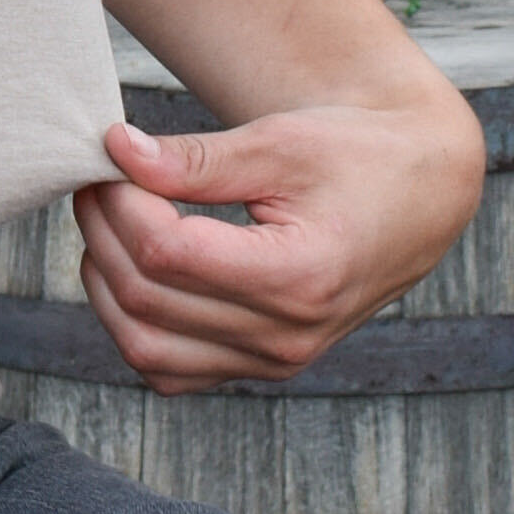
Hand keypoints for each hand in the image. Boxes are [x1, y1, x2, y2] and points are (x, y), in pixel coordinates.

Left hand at [74, 83, 483, 387]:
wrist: (414, 194)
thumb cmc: (355, 157)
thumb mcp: (281, 142)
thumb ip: (197, 157)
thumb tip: (117, 151)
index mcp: (301, 275)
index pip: (169, 252)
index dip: (122, 203)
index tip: (112, 158)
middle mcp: (288, 334)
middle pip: (147, 299)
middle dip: (104, 232)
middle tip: (98, 180)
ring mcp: (275, 361)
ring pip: (144, 347)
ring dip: (106, 281)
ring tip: (108, 219)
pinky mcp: (263, 367)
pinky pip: (169, 370)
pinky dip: (133, 324)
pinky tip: (133, 267)